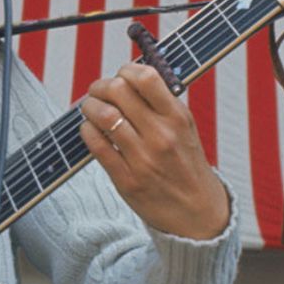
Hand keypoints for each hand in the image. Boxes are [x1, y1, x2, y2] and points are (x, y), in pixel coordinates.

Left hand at [78, 63, 228, 238]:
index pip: (146, 78)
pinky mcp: (127, 180)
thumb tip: (130, 75)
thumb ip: (161, 103)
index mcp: (178, 118)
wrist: (197, 213)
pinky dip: (86, 131)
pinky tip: (89, 130)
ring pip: (103, 116)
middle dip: (100, 86)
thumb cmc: (186, 164)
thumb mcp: (185, 129)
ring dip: (89, 107)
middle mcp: (161, 136)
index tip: (120, 76)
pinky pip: (96, 146)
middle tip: (97, 91)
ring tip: (89, 108)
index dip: (125, 70)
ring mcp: (143, 159)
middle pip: (118, 92)